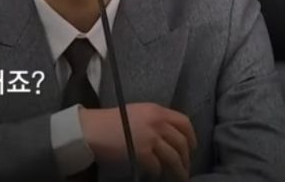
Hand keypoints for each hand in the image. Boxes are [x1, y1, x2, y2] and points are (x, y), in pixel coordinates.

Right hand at [79, 102, 196, 180]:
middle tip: (185, 166)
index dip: (191, 136)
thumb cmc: (111, 121)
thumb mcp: (137, 113)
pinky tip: (155, 174)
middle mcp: (157, 122)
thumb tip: (168, 136)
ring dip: (179, 169)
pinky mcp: (143, 152)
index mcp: (157, 110)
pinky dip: (158, 172)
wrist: (92, 129)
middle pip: (182, 142)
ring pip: (174, 157)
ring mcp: (151, 138)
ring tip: (180, 177)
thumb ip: (155, 120)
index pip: (184, 122)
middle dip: (186, 157)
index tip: (192, 147)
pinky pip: (157, 166)